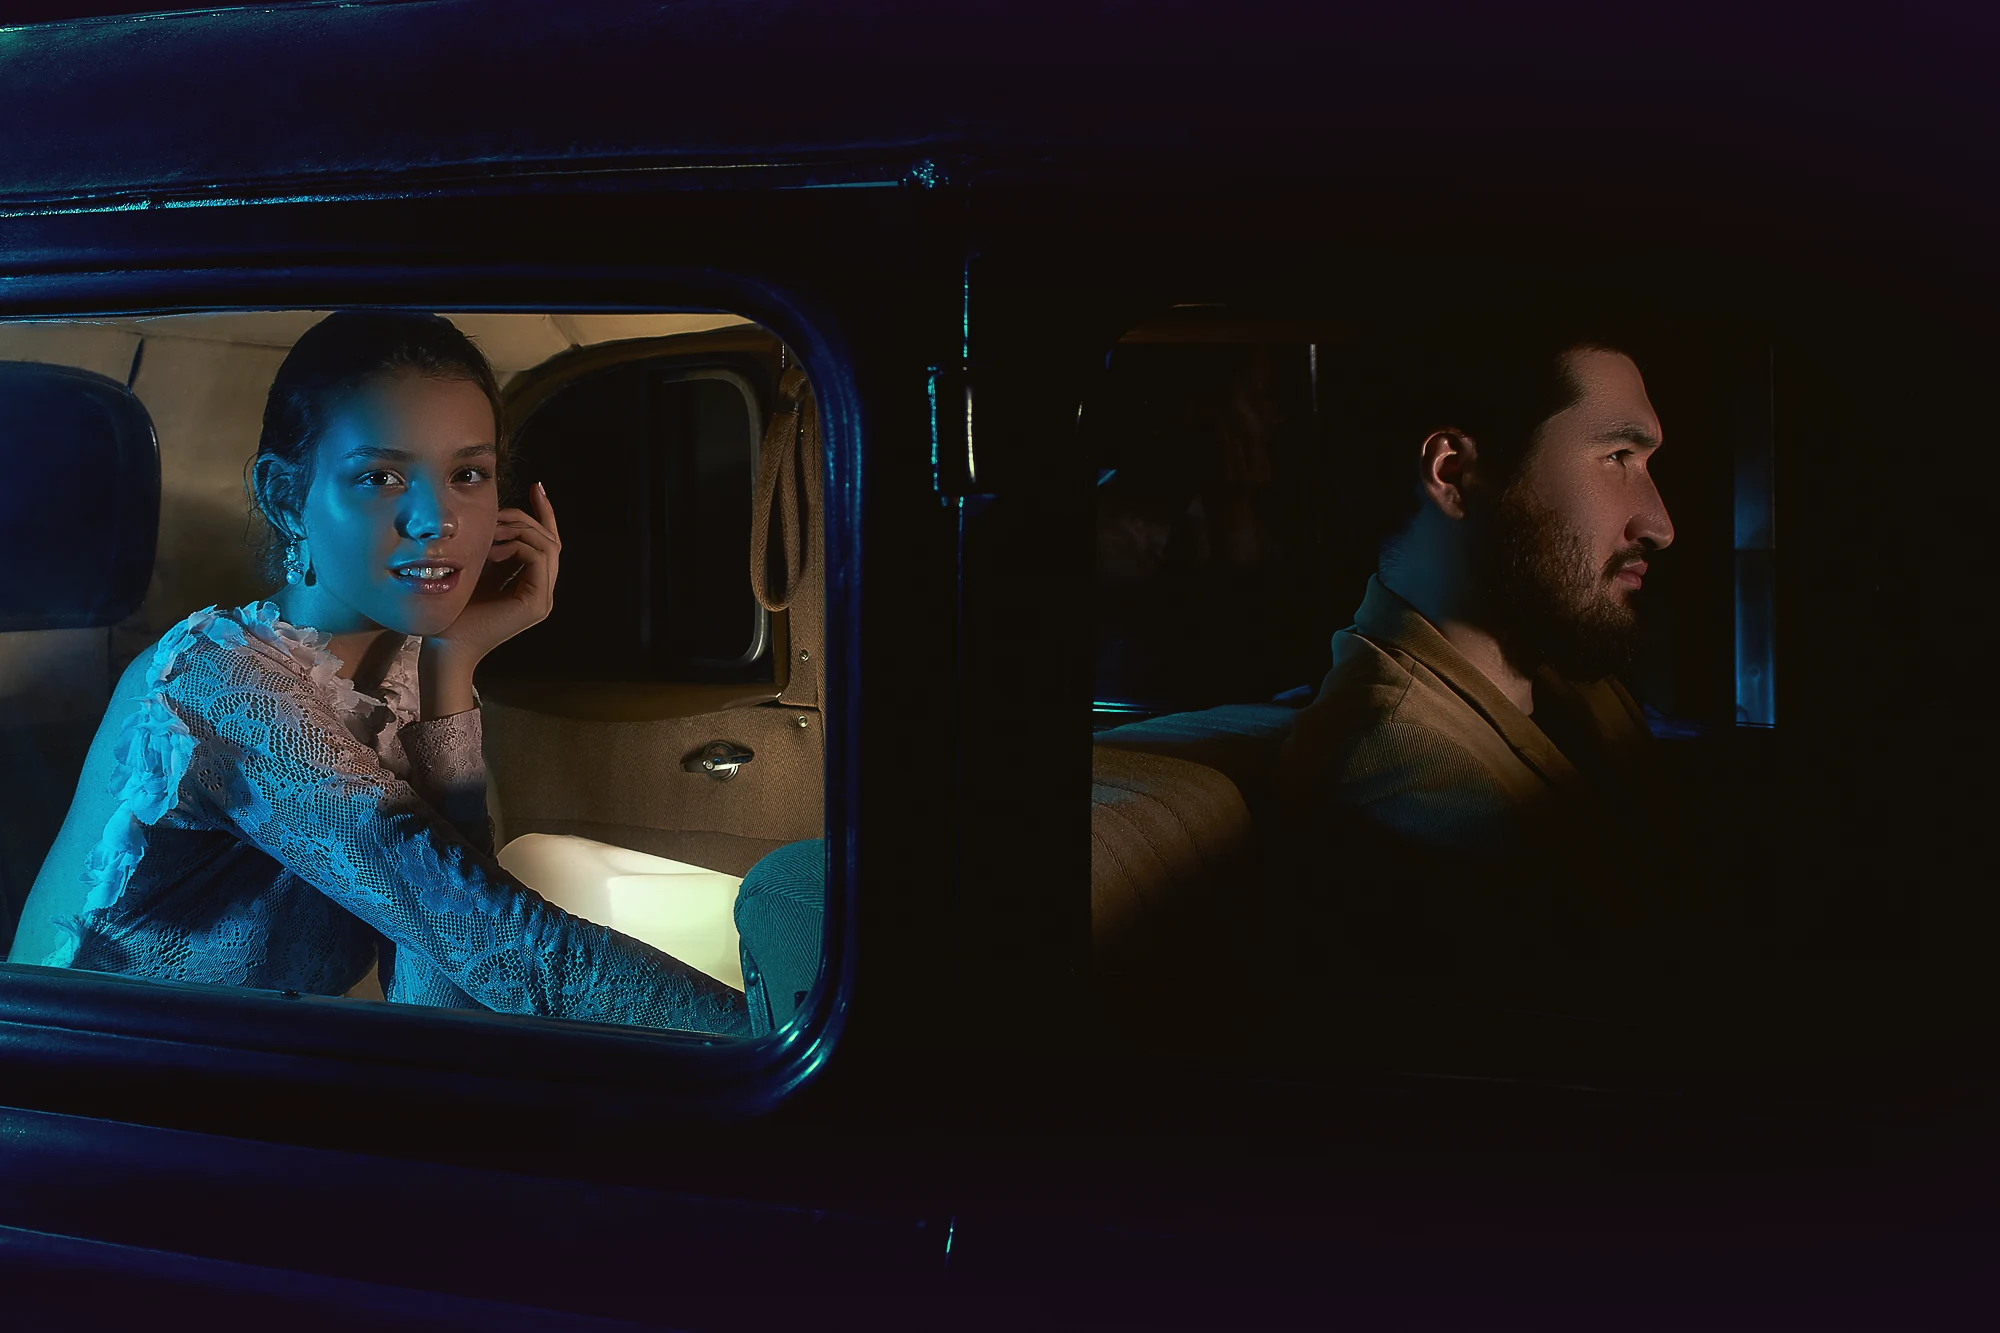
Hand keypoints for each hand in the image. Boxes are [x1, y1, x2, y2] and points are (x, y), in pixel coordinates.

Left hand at [426, 481, 561, 669]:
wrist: (447, 646)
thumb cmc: (454, 611)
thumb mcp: (479, 570)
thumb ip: (496, 550)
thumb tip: (502, 519)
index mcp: (531, 584)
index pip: (546, 542)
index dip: (543, 513)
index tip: (535, 487)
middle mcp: (543, 591)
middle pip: (550, 540)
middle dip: (526, 519)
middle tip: (497, 513)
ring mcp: (543, 599)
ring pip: (548, 546)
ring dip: (520, 531)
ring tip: (492, 533)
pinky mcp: (537, 603)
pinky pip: (539, 560)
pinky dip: (518, 546)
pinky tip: (493, 550)